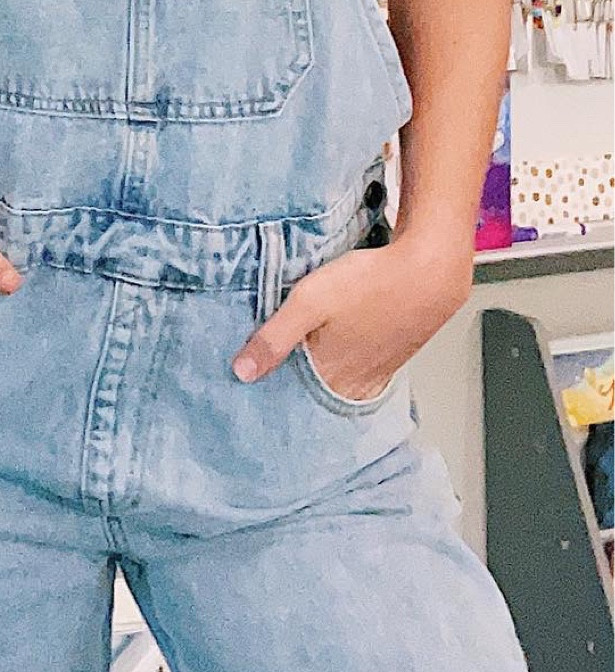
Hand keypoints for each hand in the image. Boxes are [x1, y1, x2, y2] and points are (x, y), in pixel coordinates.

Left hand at [232, 239, 472, 400]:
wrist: (430, 271)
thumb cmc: (370, 283)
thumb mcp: (309, 303)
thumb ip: (275, 338)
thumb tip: (242, 372)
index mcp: (333, 374)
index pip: (297, 399)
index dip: (275, 393)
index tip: (254, 390)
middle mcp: (358, 380)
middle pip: (319, 392)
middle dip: (297, 386)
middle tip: (275, 373)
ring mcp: (380, 368)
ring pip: (342, 380)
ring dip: (323, 373)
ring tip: (303, 361)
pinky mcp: (395, 351)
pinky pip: (364, 366)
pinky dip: (348, 362)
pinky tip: (341, 346)